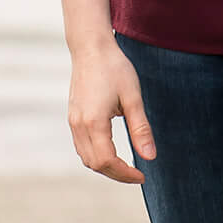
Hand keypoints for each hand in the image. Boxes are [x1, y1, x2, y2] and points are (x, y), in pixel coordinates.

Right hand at [65, 33, 153, 184]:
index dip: (125, 174)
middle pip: (95, 164)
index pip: (107, 161)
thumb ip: (140, 129)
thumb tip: (150, 157)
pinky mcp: (73, 116)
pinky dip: (96, 155)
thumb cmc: (114, 68)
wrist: (91, 47)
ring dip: (105, 166)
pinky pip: (81, 146)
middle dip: (116, 174)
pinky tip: (111, 151)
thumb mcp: (133, 98)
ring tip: (126, 166)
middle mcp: (79, 125)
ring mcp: (73, 121)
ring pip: (86, 157)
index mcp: (94, 122)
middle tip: (137, 174)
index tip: (142, 175)